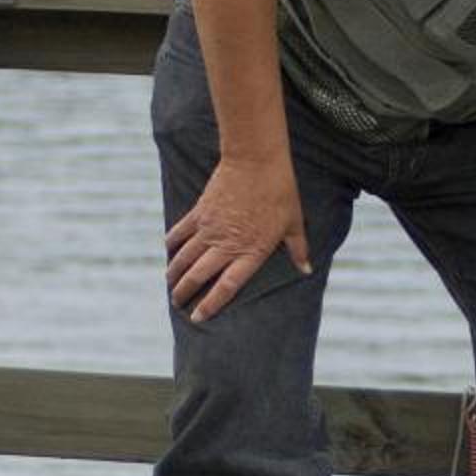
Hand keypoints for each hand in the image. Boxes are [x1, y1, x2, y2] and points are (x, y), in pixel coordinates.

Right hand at [166, 153, 309, 319]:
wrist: (256, 159)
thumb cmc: (280, 191)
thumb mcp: (294, 222)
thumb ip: (298, 249)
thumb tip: (306, 270)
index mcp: (251, 252)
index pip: (227, 286)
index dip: (211, 304)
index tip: (198, 316)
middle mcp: (226, 244)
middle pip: (198, 275)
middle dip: (184, 293)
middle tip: (177, 304)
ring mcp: (210, 228)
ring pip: (185, 257)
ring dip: (174, 274)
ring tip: (170, 285)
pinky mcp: (200, 211)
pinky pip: (181, 232)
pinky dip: (172, 244)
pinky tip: (168, 253)